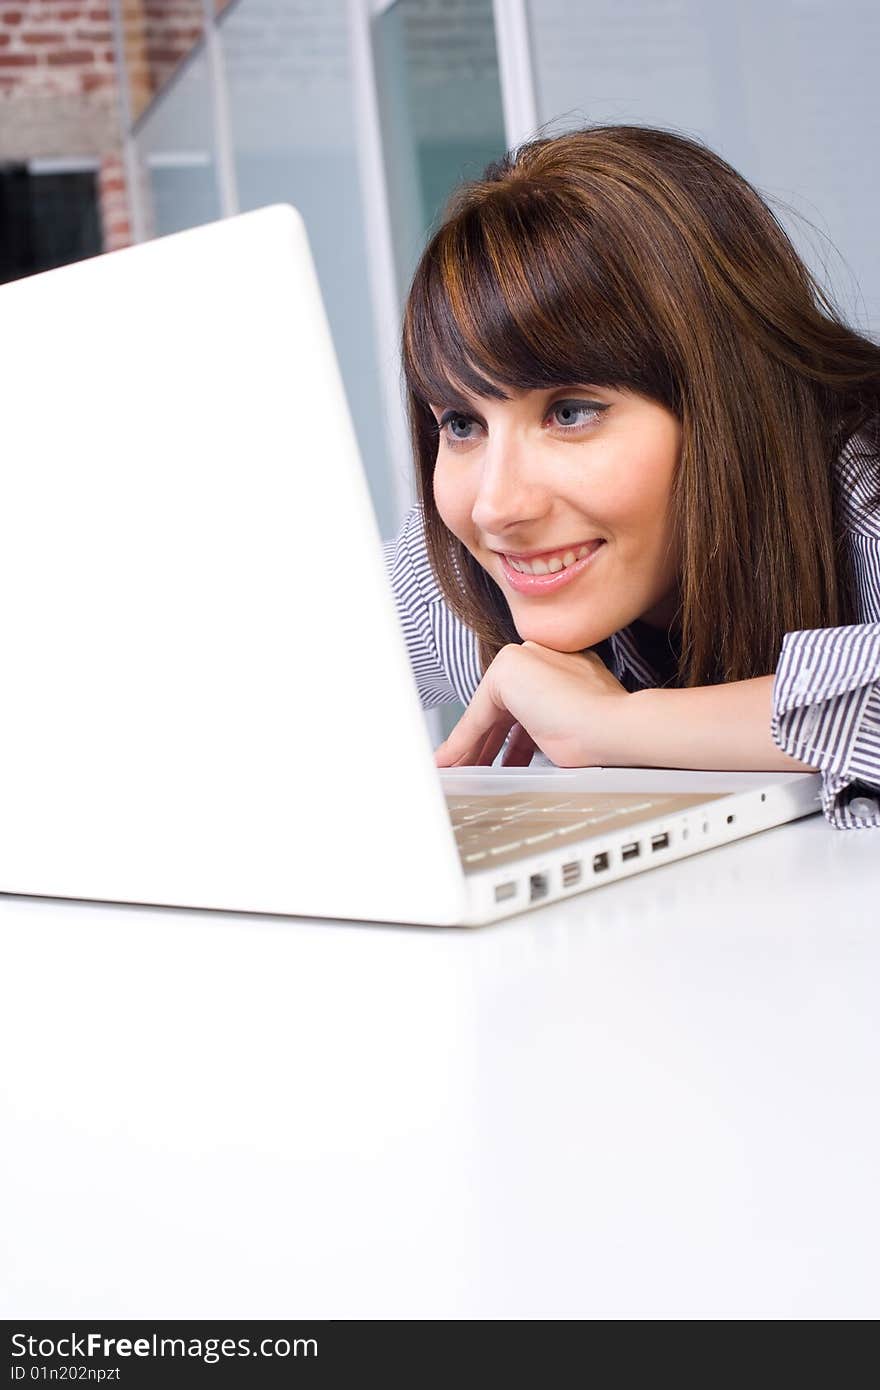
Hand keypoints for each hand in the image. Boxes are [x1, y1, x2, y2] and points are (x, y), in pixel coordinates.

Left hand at [433, 640, 632, 767]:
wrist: (615, 728)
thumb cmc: (605, 736)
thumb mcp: (570, 729)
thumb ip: (549, 727)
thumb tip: (526, 748)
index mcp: (565, 666)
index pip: (526, 704)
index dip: (510, 737)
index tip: (503, 760)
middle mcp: (543, 656)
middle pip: (504, 709)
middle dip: (488, 744)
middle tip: (477, 768)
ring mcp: (525, 658)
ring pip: (488, 713)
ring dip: (472, 746)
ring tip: (461, 771)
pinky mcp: (507, 670)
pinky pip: (477, 716)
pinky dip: (461, 742)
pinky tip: (450, 761)